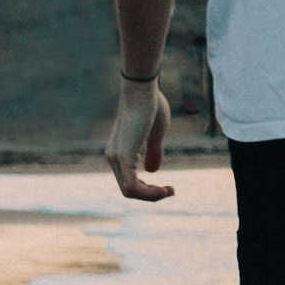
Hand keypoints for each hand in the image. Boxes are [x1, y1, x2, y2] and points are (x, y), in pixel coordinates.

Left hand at [105, 75, 174, 199]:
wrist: (142, 88)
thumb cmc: (150, 105)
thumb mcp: (155, 134)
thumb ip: (153, 152)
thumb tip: (153, 171)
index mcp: (119, 152)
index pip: (130, 182)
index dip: (149, 190)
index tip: (168, 187)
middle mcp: (113, 157)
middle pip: (129, 190)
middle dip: (152, 195)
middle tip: (171, 190)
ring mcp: (116, 157)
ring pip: (130, 192)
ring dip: (152, 196)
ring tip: (169, 190)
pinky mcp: (123, 156)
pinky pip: (132, 187)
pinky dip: (149, 193)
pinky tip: (164, 188)